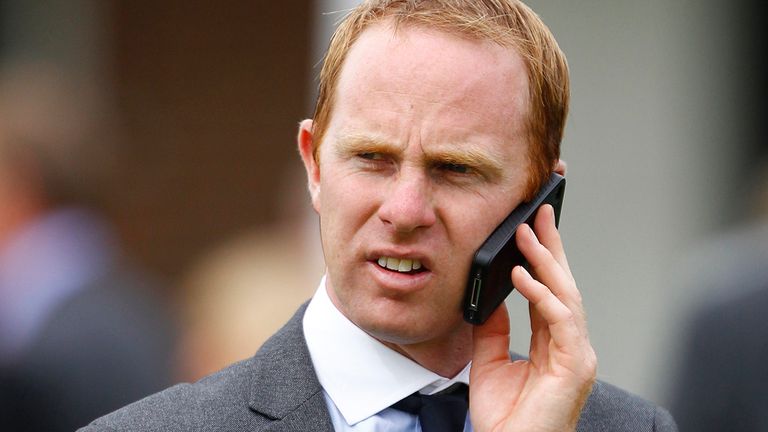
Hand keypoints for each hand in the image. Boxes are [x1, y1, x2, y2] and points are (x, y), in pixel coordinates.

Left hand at [469, 204, 595, 431]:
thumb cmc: (505, 420)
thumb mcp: (489, 362)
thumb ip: (493, 330)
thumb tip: (490, 298)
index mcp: (553, 343)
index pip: (550, 290)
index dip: (543, 258)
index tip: (532, 228)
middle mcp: (570, 344)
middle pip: (563, 284)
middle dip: (551, 246)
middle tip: (540, 213)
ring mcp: (576, 354)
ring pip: (565, 295)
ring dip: (546, 261)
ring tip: (527, 234)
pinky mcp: (575, 365)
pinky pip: (560, 319)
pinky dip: (541, 294)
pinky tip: (521, 275)